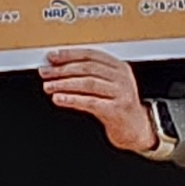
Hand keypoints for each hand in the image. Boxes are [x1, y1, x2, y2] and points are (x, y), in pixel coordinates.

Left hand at [41, 47, 159, 154]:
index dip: (69, 54)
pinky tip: (59, 99)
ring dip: (64, 84)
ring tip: (48, 86)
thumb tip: (59, 67)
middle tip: (45, 72)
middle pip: (87, 68)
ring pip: (87, 83)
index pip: (90, 55)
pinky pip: (90, 102)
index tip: (52, 57)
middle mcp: (122, 78)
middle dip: (62, 69)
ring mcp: (121, 93)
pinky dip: (72, 99)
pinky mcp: (117, 110)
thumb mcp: (110, 86)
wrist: (138, 131)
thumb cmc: (120, 108)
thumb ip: (91, 75)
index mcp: (119, 67)